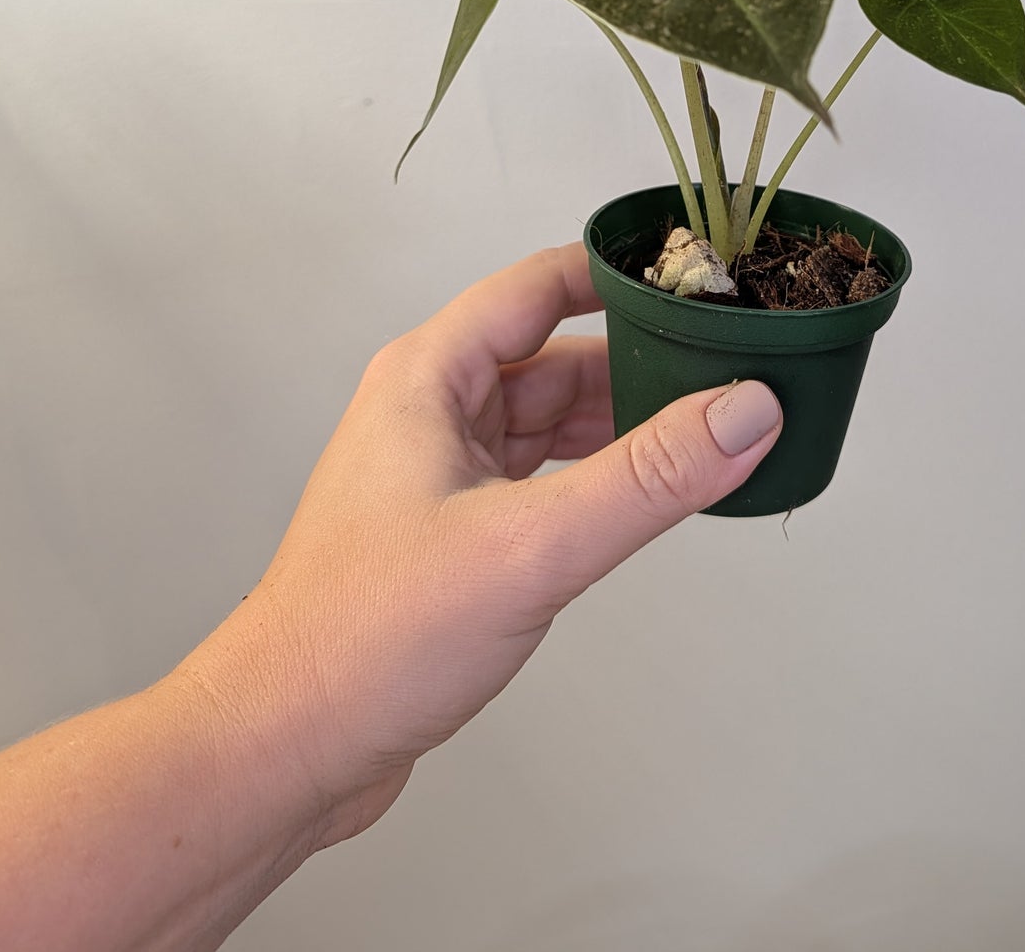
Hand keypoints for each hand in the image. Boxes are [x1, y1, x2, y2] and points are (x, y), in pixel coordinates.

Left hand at [177, 242, 782, 848]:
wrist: (282, 748)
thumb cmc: (364, 639)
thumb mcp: (530, 546)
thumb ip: (648, 477)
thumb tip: (741, 412)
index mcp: (429, 378)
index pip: (541, 286)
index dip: (622, 276)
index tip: (699, 279)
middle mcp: (430, 412)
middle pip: (556, 356)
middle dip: (641, 364)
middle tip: (730, 373)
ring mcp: (438, 474)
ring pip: (551, 422)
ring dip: (623, 428)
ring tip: (708, 437)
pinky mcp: (451, 534)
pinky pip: (540, 479)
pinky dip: (596, 481)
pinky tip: (646, 501)